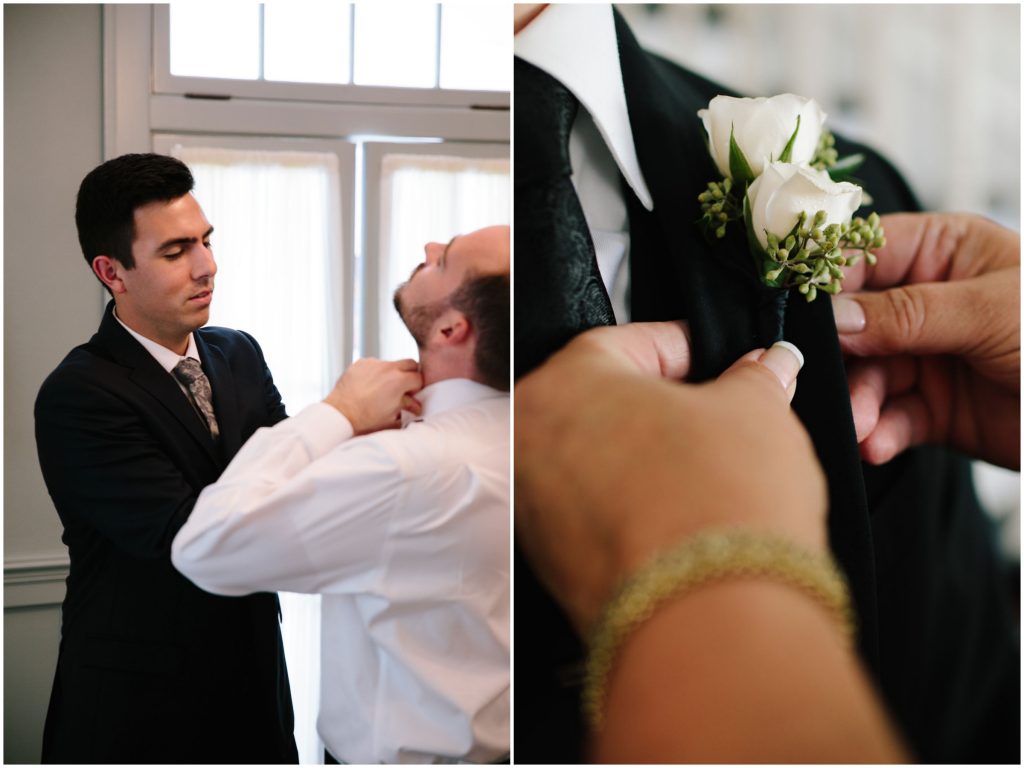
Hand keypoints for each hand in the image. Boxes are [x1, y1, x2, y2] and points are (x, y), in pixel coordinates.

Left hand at [323, 358, 422, 434]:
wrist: (340, 414)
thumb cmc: (365, 419)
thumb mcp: (392, 417)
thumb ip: (408, 407)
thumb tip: (415, 405)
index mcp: (399, 381)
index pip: (419, 378)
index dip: (418, 388)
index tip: (413, 394)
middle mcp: (388, 367)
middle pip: (410, 363)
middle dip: (410, 375)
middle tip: (404, 388)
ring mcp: (373, 363)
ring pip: (391, 363)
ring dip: (392, 373)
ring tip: (383, 389)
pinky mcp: (361, 363)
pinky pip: (374, 364)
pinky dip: (376, 373)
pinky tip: (370, 385)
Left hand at [514, 322, 822, 634]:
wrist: (710, 619)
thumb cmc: (716, 509)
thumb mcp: (755, 412)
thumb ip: (755, 377)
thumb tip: (767, 366)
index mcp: (563, 383)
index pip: (630, 342)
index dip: (689, 347)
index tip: (722, 361)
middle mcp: (529, 441)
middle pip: (606, 404)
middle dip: (667, 406)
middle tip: (719, 416)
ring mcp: (534, 508)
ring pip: (598, 461)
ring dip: (648, 460)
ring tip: (707, 472)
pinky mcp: (552, 564)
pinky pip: (595, 514)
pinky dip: (634, 508)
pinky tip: (682, 516)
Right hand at [833, 213, 1019, 468]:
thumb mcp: (993, 312)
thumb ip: (909, 313)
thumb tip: (833, 317)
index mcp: (941, 253)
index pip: (860, 255)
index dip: (825, 282)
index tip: (796, 315)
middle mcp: (924, 302)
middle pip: (853, 323)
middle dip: (840, 358)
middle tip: (823, 385)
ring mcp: (926, 356)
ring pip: (866, 375)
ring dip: (858, 403)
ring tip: (861, 427)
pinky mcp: (932, 407)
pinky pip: (889, 416)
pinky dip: (880, 431)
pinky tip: (880, 444)